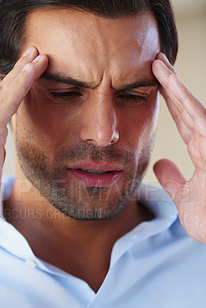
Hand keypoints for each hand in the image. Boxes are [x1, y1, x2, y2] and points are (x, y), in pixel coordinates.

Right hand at [0, 47, 47, 270]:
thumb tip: (0, 149)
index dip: (9, 92)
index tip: (24, 77)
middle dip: (16, 75)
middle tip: (32, 55)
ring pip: (2, 94)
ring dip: (22, 73)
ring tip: (37, 56)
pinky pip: (6, 102)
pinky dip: (21, 84)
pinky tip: (33, 70)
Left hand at [152, 53, 205, 243]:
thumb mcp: (184, 197)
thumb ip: (173, 179)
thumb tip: (160, 163)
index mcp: (203, 153)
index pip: (184, 121)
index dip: (170, 104)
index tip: (155, 87)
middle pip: (186, 108)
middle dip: (170, 86)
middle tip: (154, 63)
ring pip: (191, 106)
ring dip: (174, 84)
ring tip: (157, 63)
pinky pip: (198, 118)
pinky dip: (184, 99)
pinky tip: (170, 81)